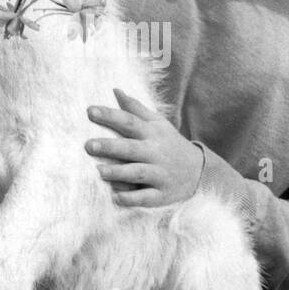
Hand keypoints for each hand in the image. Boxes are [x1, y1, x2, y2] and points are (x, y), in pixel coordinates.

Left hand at [85, 87, 203, 206]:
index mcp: (152, 134)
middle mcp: (156, 153)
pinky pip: (145, 197)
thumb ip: (136, 108)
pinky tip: (115, 197)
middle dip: (110, 147)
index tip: (89, 111)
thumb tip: (115, 91)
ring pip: (137, 173)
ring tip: (99, 171)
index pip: (130, 122)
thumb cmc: (170, 144)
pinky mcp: (162, 194)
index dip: (110, 116)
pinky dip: (131, 198)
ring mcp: (160, 174)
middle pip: (131, 148)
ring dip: (118, 173)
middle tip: (88, 145)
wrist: (200, 171)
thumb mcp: (158, 124)